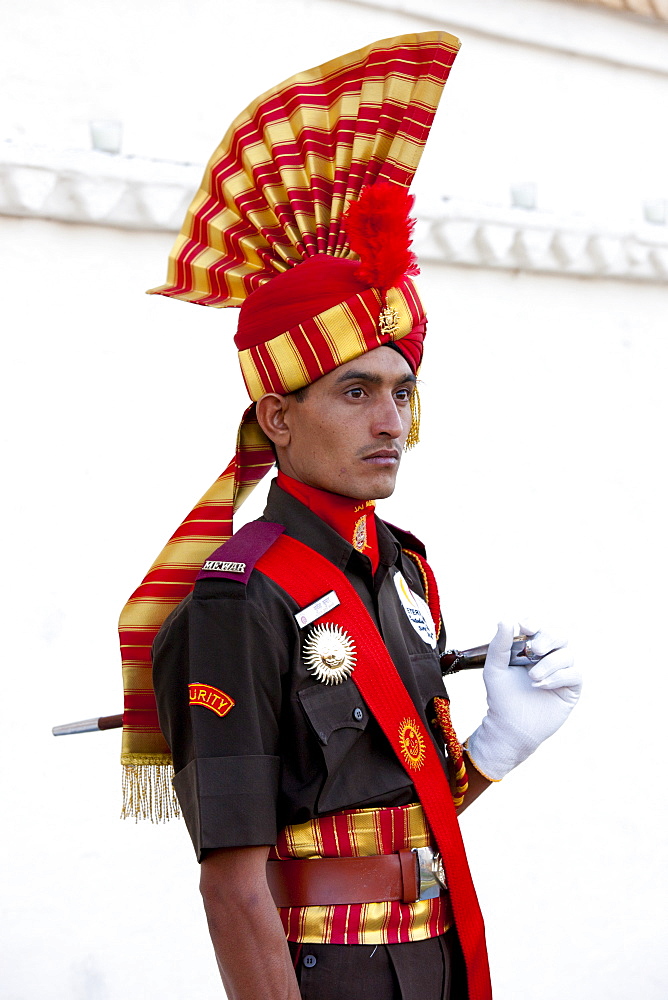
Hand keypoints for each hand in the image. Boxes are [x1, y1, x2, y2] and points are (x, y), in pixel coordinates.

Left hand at [465, 620, 581, 780]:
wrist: (510, 727)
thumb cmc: (501, 697)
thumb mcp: (495, 669)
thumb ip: (499, 645)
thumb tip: (506, 621)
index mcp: (529, 649)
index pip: (538, 628)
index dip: (535, 624)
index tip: (525, 627)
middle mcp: (547, 658)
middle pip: (559, 635)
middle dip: (548, 638)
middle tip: (534, 650)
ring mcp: (560, 672)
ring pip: (567, 655)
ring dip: (549, 664)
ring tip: (533, 678)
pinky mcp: (570, 688)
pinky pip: (574, 674)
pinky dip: (558, 677)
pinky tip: (542, 686)